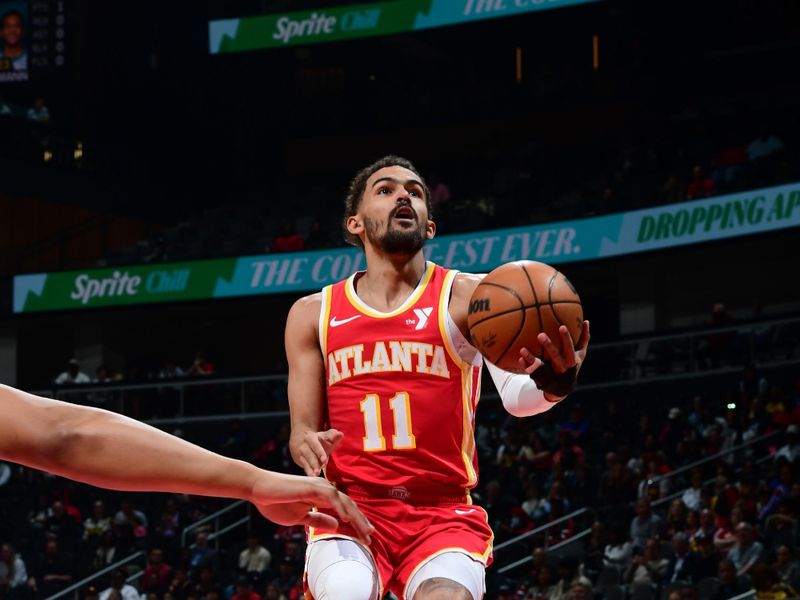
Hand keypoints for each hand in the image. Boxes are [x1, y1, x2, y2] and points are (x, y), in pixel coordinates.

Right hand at [250, 472, 372, 542]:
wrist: (259, 490)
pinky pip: (330, 497)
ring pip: (343, 501)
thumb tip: (336, 525)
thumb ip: (317, 520)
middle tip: (371, 536)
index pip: (344, 510)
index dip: (356, 523)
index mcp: (321, 497)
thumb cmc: (276, 502)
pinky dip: (340, 507)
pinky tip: (346, 519)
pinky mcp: (311, 487)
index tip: (366, 537)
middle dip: (361, 521)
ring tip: (365, 531)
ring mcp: (319, 486)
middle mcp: (324, 489)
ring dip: (355, 516)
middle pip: (348, 505)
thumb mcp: (300, 517)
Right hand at [294, 428, 343, 476]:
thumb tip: (339, 434)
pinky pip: (305, 467)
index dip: (319, 452)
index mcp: (310, 437)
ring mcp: (302, 454)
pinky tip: (313, 477)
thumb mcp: (328, 436)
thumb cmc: (323, 441)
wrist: (313, 445)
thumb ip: (334, 435)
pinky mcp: (302, 461)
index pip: (314, 444)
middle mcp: (304, 445)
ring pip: (305, 461)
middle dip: (314, 462)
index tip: (324, 460)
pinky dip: (309, 472)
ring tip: (316, 475)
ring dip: (310, 468)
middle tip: (319, 470)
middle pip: (308, 454)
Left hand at [518, 320, 589, 399]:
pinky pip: (532, 372)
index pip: (569, 348)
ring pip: (540, 366)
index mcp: (571, 361)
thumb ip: (584, 339)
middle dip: (549, 346)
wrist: (563, 387)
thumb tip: (586, 321)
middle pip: (555, 356)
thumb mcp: (580, 354)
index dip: (566, 338)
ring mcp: (551, 374)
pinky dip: (526, 365)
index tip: (561, 326)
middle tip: (540, 334)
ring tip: (522, 349)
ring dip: (531, 358)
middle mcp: (561, 368)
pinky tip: (519, 359)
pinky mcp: (541, 378)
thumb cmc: (572, 364)